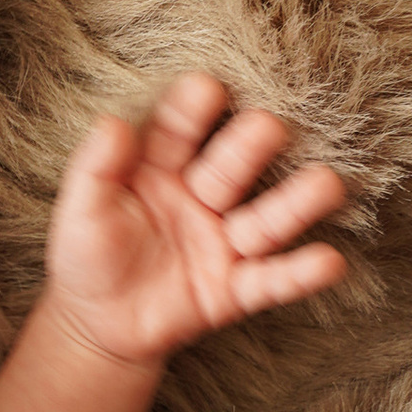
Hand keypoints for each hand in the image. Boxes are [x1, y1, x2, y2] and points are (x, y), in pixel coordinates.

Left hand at [44, 73, 346, 367]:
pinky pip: (272, 281)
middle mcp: (203, 197)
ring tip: (327, 184)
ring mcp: (224, 242)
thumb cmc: (89, 255)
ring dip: (296, 203)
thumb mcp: (81, 211)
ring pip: (266, 219)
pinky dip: (300, 274)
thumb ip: (95, 168)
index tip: (206, 88)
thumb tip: (110, 123)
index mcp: (163, 168)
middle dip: (250, 147)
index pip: (180, 130)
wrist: (97, 323)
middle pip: (232, 167)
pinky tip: (330, 262)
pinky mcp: (235, 290)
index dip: (192, 109)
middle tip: (269, 126)